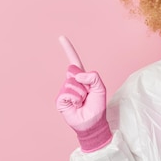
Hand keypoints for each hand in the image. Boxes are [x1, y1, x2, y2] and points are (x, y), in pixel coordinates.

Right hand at [56, 36, 111, 151]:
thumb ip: (93, 76)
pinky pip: (67, 93)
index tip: (61, 37)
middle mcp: (71, 82)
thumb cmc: (97, 106)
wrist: (92, 123)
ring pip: (71, 83)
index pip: (74, 61)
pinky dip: (75, 99)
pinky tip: (76, 105)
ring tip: (82, 101)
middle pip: (73, 71)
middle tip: (87, 94)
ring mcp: (64, 91)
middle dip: (84, 82)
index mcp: (80, 78)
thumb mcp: (100, 88)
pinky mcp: (60, 100)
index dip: (68, 49)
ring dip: (81, 93)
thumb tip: (77, 74)